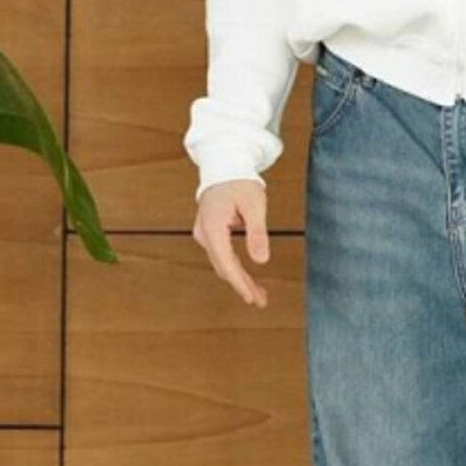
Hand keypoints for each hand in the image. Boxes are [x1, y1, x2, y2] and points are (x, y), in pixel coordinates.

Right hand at [193, 179, 271, 306]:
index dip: (240, 283)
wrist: (224, 165)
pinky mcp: (209, 233)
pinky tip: (246, 277)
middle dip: (241, 285)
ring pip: (221, 263)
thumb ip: (257, 233)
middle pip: (223, 267)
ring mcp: (204, 233)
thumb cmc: (240, 181)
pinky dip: (234, 268)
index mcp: (212, 227)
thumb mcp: (254, 205)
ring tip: (258, 294)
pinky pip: (221, 255)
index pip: (226, 263)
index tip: (252, 298)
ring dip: (238, 279)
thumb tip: (262, 260)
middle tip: (261, 300)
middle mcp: (204, 233)